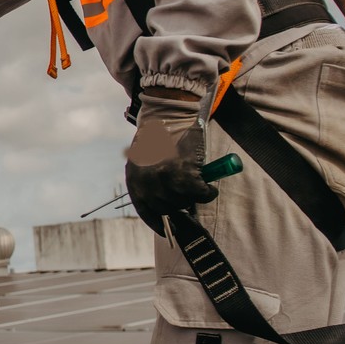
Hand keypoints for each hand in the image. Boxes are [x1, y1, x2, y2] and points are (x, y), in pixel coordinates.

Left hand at [124, 90, 214, 231]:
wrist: (170, 113)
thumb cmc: (161, 135)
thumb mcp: (147, 160)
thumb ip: (152, 182)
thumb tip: (167, 206)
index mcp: (134, 179)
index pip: (145, 211)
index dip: (158, 223)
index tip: (169, 230)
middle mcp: (145, 183)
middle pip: (166, 209)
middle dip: (181, 204)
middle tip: (191, 194)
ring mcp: (163, 180)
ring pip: (184, 202)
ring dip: (195, 197)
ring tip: (201, 187)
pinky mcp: (183, 174)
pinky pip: (199, 193)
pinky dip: (207, 192)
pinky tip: (210, 187)